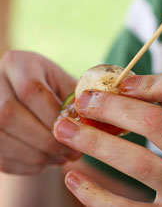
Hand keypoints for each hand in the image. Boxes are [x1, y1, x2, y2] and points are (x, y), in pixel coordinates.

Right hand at [0, 50, 79, 174]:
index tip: (76, 133)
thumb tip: (88, 129)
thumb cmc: (52, 86)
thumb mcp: (65, 84)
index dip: (53, 117)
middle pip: (9, 116)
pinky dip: (26, 164)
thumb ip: (75, 101)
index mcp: (18, 64)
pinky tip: (45, 161)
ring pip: (1, 139)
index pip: (31, 91)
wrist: (27, 90)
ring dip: (36, 156)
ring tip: (60, 157)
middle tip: (70, 152)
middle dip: (45, 141)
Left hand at [55, 66, 161, 206]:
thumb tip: (135, 87)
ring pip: (137, 162)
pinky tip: (73, 179)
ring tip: (64, 130)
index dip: (153, 81)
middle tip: (82, 102)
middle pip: (154, 121)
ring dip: (94, 142)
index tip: (124, 85)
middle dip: (111, 107)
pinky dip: (96, 194)